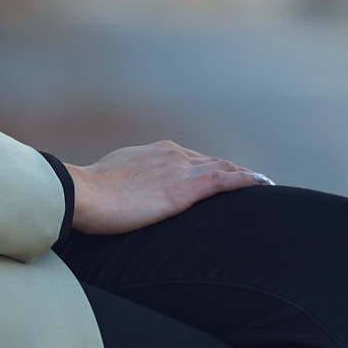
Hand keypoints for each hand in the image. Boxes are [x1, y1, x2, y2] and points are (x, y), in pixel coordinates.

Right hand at [67, 141, 271, 234]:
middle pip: (212, 161)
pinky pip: (224, 180)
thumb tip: (128, 193)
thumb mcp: (114, 181)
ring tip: (264, 185)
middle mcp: (171, 154)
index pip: (192, 159)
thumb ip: (130, 183)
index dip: (212, 168)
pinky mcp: (183, 188)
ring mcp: (179, 168)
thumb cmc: (90, 194)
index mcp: (155, 153)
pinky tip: (262, 185)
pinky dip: (245, 181)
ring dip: (245, 177)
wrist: (83, 193)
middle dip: (233, 171)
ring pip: (223, 168)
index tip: (224, 177)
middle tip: (253, 183)